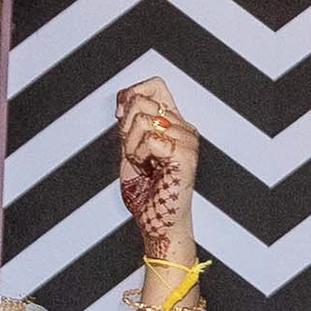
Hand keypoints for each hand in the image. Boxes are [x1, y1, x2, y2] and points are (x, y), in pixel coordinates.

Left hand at [114, 80, 198, 261]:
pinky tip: (150, 170)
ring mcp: (188, 141)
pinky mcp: (186, 155)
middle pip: (142, 102)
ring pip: (143, 121)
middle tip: (136, 155)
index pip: (155, 86)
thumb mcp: (130, 149)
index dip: (132, 94)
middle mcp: (184, 128)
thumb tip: (126, 99)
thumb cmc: (147, 194)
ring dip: (132, 146)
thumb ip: (129, 124)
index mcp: (174, 124)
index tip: (122, 117)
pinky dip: (140, 156)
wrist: (156, 224)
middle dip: (126, 129)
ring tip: (145, 165)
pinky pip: (149, 139)